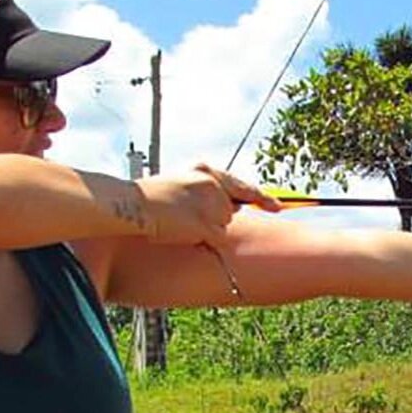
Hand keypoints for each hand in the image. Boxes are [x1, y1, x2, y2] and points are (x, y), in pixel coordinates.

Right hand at [138, 165, 283, 249]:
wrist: (132, 205)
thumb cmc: (150, 198)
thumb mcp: (181, 184)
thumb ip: (205, 191)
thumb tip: (229, 207)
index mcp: (207, 173)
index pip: (241, 186)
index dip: (262, 197)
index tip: (279, 206)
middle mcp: (214, 186)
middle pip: (229, 212)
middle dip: (214, 218)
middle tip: (187, 216)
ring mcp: (212, 205)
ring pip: (221, 227)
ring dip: (205, 230)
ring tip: (178, 221)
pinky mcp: (207, 224)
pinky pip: (215, 239)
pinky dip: (202, 240)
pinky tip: (183, 231)